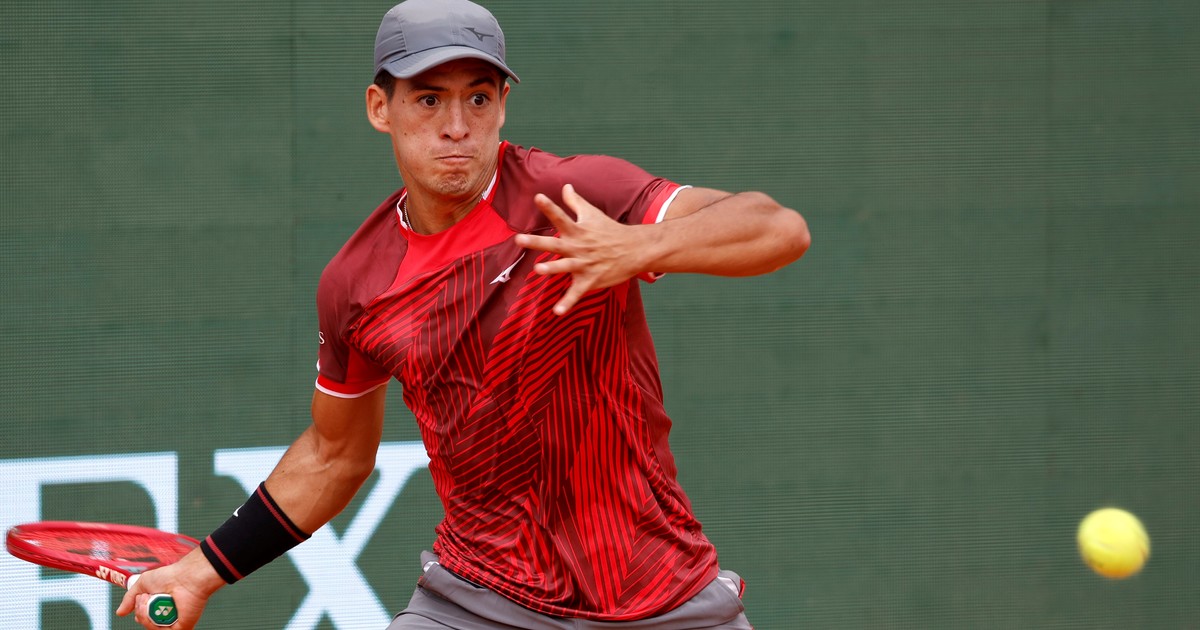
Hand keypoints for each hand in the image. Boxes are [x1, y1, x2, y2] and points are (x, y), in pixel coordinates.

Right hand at [117, 549, 222, 628]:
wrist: (185, 577)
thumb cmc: (170, 576)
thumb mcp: (142, 585)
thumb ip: (129, 599)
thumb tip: (120, 612)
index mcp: (160, 605)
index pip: (145, 618)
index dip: (139, 613)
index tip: (139, 601)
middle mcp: (167, 615)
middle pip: (146, 623)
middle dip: (140, 612)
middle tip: (144, 598)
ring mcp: (174, 622)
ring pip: (151, 628)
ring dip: (144, 615)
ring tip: (148, 599)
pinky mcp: (181, 627)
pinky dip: (152, 622)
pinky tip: (153, 608)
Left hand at [514, 184, 646, 314]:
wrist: (635, 250)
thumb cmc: (611, 231)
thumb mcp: (593, 214)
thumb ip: (575, 201)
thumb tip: (565, 185)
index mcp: (577, 230)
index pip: (561, 216)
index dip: (549, 207)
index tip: (538, 197)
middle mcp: (578, 247)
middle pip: (555, 244)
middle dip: (537, 242)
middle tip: (519, 239)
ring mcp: (584, 264)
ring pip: (565, 267)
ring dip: (552, 268)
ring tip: (538, 270)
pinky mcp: (590, 280)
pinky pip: (576, 293)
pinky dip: (567, 303)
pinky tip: (557, 312)